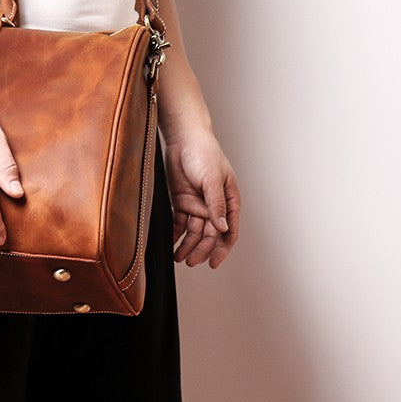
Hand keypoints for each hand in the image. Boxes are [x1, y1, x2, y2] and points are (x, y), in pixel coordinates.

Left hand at [162, 126, 241, 267]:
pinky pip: (180, 222)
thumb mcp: (212, 179)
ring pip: (194, 231)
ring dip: (188, 245)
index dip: (222, 249)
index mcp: (229, 201)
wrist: (183, 138)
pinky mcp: (181, 201)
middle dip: (201, 249)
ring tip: (178, 258)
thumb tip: (221, 228)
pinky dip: (176, 234)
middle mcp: (214, 206)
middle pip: (209, 235)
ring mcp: (197, 204)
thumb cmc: (204, 153)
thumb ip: (216, 204)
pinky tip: (171, 244)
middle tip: (190, 262)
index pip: (229, 231)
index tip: (213, 263)